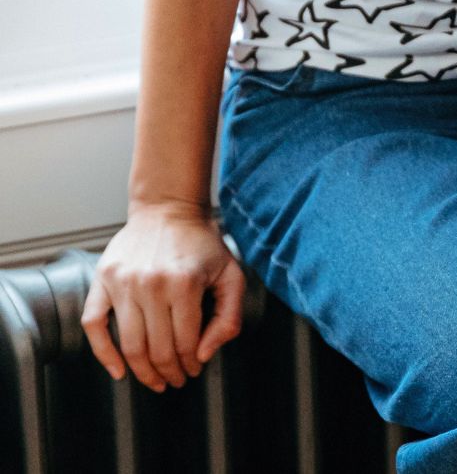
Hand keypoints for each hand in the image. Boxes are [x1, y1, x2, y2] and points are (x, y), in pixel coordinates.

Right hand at [81, 202, 245, 391]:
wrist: (168, 207)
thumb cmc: (201, 242)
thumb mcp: (231, 273)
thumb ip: (228, 317)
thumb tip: (202, 354)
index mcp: (184, 284)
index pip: (186, 344)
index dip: (191, 364)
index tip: (194, 369)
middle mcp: (151, 284)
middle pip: (157, 350)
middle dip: (170, 373)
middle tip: (176, 380)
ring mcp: (123, 282)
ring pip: (129, 345)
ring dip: (143, 372)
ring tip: (155, 380)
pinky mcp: (103, 279)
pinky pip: (93, 325)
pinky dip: (103, 353)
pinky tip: (118, 370)